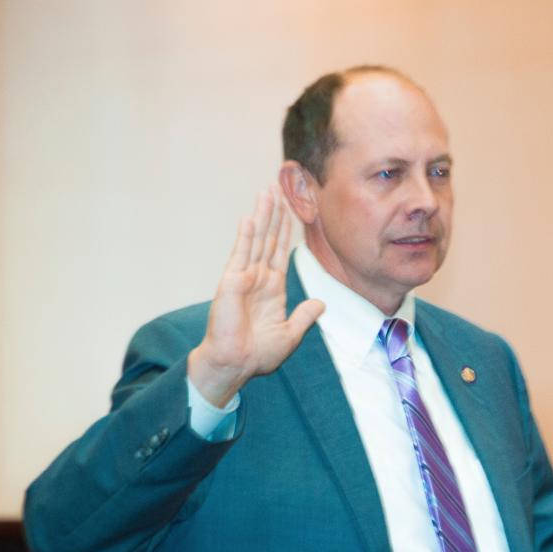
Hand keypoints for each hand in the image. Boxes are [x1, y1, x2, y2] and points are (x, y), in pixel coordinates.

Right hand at [188, 187, 324, 406]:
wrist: (237, 364)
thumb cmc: (258, 354)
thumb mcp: (290, 334)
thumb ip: (304, 316)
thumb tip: (321, 304)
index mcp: (272, 289)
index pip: (280, 252)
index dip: (285, 231)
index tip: (289, 210)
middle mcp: (258, 278)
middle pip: (268, 239)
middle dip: (273, 214)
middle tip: (276, 188)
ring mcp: (244, 278)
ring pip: (256, 240)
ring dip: (261, 216)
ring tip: (266, 193)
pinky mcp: (231, 282)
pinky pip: (241, 255)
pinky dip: (246, 236)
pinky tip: (251, 218)